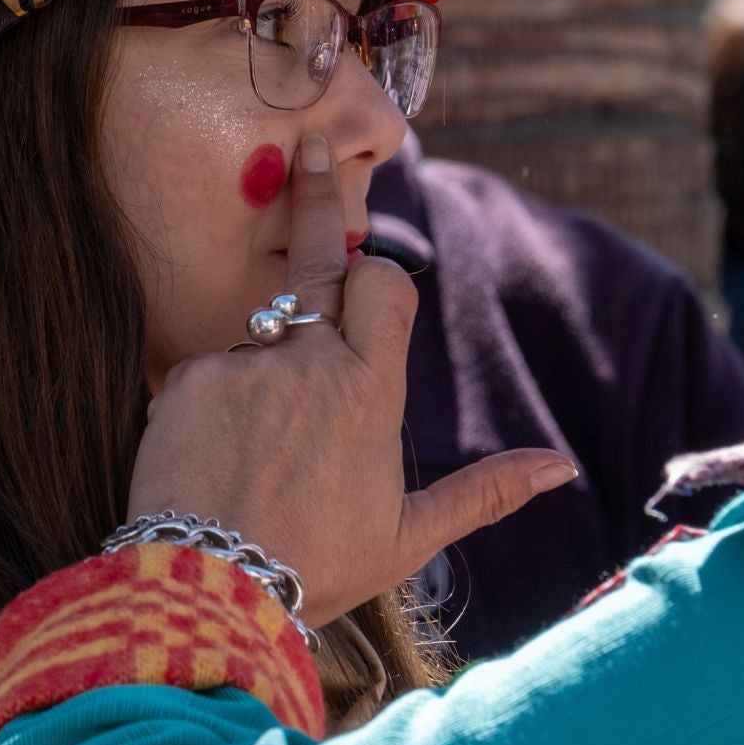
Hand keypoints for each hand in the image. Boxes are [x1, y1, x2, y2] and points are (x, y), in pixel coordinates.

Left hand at [127, 134, 577, 626]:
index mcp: (369, 390)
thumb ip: (484, 491)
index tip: (367, 264)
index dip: (378, 276)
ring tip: (252, 454)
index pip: (384, 284)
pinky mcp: (182, 381)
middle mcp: (308, 361)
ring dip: (261, 369)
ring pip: (257, 336)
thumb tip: (561, 468)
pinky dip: (210, 402)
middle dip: (316, 197)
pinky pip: (203, 373)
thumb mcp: (409, 536)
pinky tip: (211, 461)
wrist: (208, 596)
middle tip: (313, 147)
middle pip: (319, 258)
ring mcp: (242, 365)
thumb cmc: (316, 568)